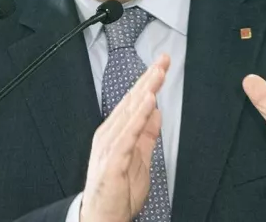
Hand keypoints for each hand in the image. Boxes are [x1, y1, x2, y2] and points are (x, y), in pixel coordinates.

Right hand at [81, 54, 170, 221]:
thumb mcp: (140, 158)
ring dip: (145, 91)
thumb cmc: (117, 191)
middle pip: (131, 101)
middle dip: (148, 79)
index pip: (133, 102)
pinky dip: (138, 116)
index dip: (148, 83)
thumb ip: (146, 135)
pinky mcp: (113, 159)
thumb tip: (156, 112)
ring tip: (158, 74)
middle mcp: (109, 134)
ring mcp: (109, 146)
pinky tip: (147, 102)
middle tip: (163, 60)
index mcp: (115, 133)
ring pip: (129, 112)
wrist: (102, 217)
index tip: (161, 66)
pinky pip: (128, 134)